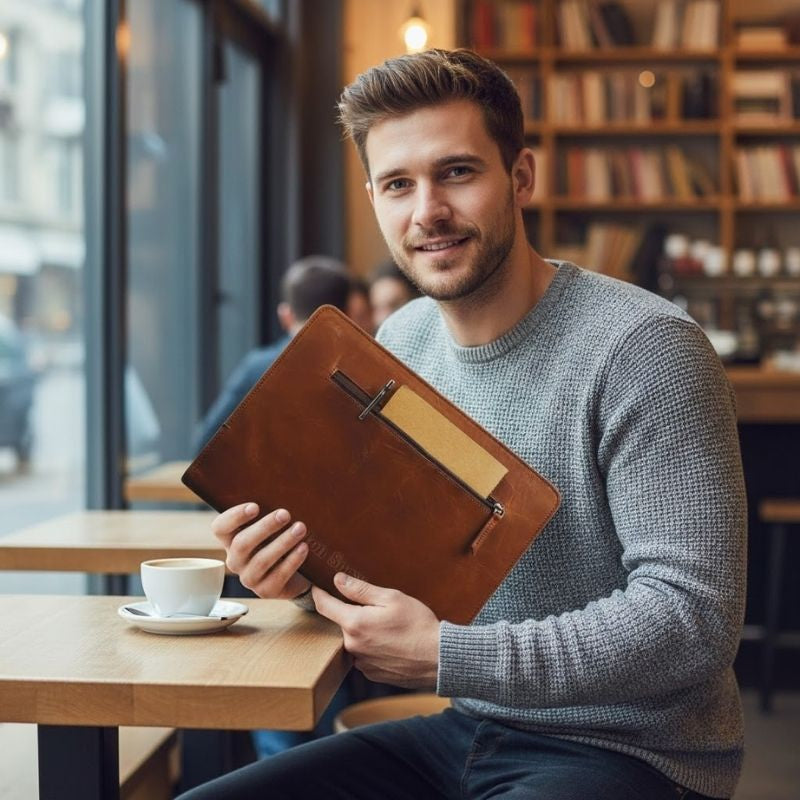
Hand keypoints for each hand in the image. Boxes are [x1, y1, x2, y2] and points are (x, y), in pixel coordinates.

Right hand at [211, 503, 310, 598]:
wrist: (297, 572)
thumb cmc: (280, 540)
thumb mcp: (272, 527)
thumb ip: (269, 512)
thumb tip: (283, 490)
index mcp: (231, 540)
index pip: (220, 528)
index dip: (234, 517)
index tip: (255, 506)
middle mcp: (236, 560)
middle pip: (242, 543)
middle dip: (265, 527)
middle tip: (285, 514)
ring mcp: (249, 577)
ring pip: (261, 560)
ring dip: (282, 542)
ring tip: (300, 528)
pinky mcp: (266, 591)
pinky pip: (278, 575)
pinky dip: (292, 560)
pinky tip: (304, 547)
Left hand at [312, 573, 439, 688]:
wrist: (439, 658)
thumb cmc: (418, 624)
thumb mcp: (391, 598)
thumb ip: (360, 589)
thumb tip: (338, 580)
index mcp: (355, 624)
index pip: (324, 606)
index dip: (318, 593)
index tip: (316, 586)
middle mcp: (353, 646)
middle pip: (341, 624)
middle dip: (352, 613)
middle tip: (374, 608)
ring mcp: (361, 663)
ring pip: (354, 640)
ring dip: (363, 632)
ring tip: (388, 627)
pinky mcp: (372, 674)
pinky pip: (364, 655)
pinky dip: (372, 647)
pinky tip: (391, 643)